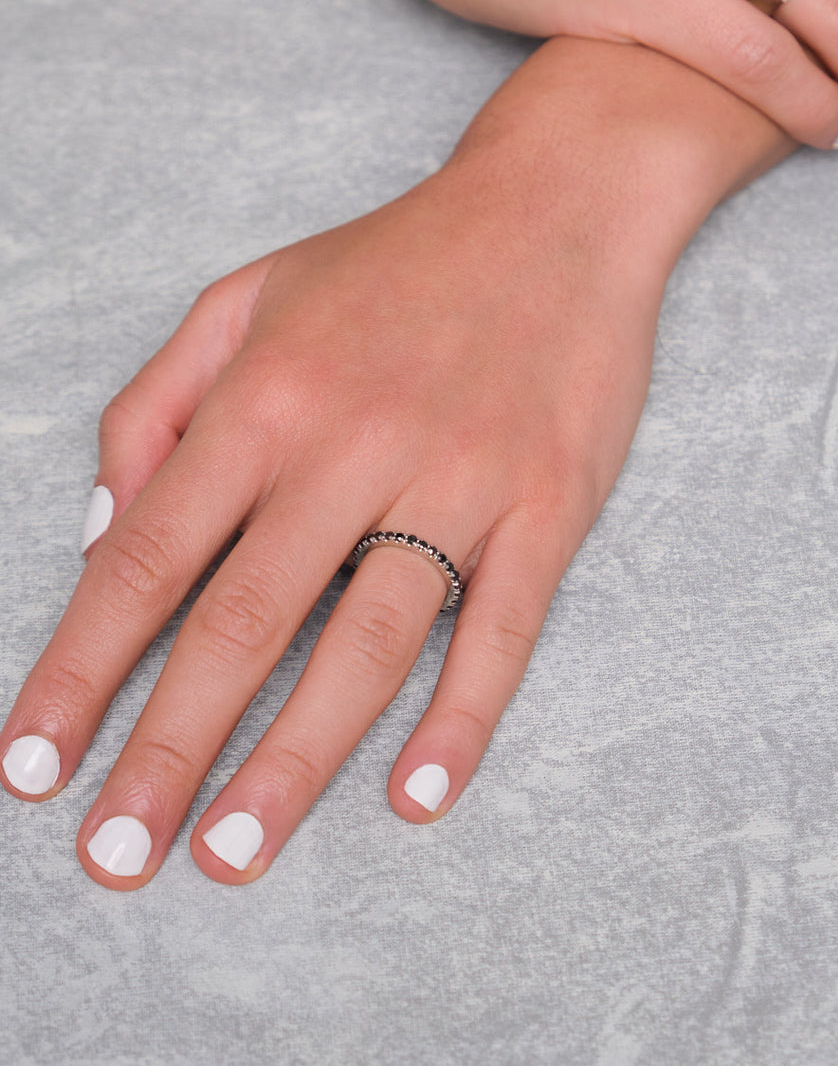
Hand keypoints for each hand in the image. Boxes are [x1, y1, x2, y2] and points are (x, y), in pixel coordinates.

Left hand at [0, 46, 673, 886]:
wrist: (556, 207)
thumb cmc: (391, 264)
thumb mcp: (243, 299)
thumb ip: (156, 408)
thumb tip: (101, 534)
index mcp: (265, 397)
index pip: (147, 557)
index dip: (81, 669)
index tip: (33, 765)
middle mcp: (352, 443)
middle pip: (243, 619)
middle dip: (167, 748)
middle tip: (116, 859)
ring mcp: (459, 477)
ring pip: (366, 638)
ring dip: (294, 757)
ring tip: (231, 853)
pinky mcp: (548, 503)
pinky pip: (503, 625)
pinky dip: (461, 716)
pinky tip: (414, 796)